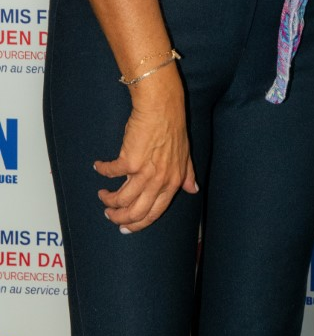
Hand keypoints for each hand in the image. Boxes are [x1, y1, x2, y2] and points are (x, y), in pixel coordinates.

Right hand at [95, 65, 197, 232]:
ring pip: (121, 200)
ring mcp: (144, 172)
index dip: (138, 224)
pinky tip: (99, 166)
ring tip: (103, 194)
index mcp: (173, 183)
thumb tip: (193, 190)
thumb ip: (187, 174)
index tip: (125, 228)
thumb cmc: (174, 128)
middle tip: (109, 214)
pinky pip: (111, 173)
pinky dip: (102, 171)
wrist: (162, 107)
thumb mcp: (186, 155)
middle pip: (135, 212)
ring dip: (108, 200)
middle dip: (119, 218)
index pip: (154, 213)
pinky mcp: (129, 161)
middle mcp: (160, 181)